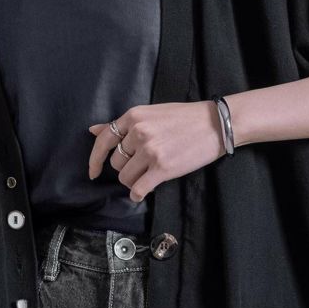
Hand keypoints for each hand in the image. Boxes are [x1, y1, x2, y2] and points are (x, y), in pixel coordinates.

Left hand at [87, 101, 225, 201]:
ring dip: (133, 181)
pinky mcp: (162, 168)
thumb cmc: (185, 118)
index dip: (95, 159)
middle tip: (143, 166)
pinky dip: (137, 194)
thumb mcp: (150, 113)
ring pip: (125, 177)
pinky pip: (138, 189)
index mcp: (133, 116)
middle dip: (126, 168)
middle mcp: (139, 132)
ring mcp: (150, 150)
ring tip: (148, 175)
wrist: (215, 124)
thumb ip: (123, 124)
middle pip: (116, 162)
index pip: (103, 140)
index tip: (93, 172)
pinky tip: (142, 192)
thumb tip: (93, 130)